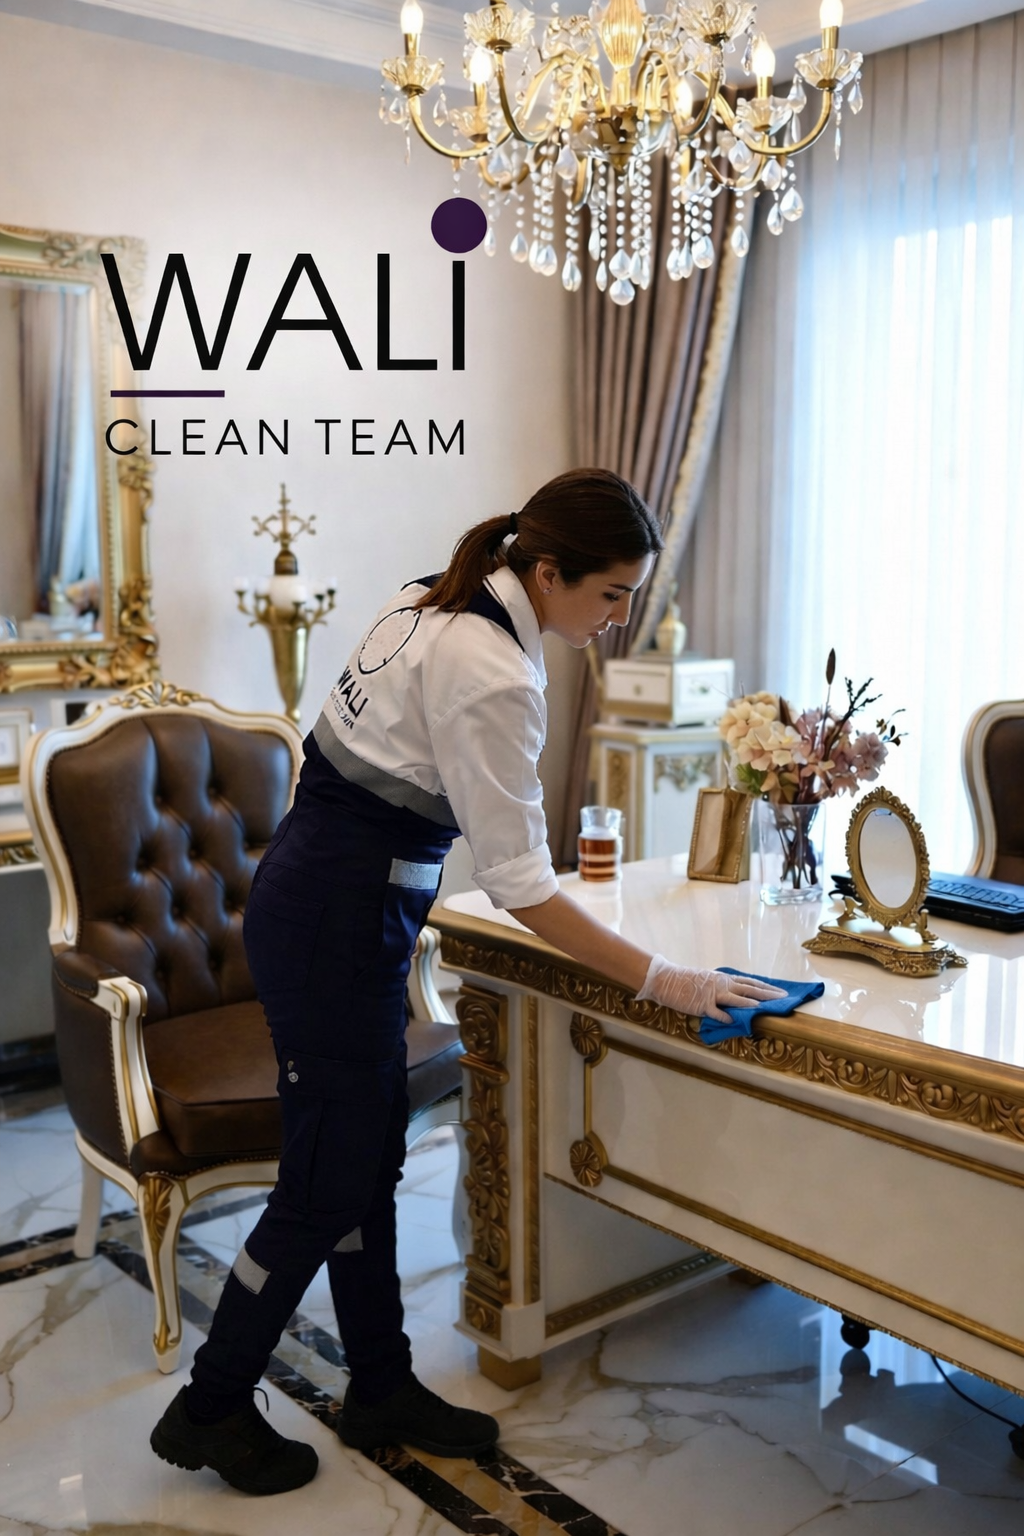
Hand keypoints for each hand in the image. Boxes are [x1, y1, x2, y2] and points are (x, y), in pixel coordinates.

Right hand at [636, 954, 787, 1022]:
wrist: (667, 980)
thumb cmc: (686, 980)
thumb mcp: (708, 980)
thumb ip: (722, 987)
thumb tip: (736, 995)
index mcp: (724, 978)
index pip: (750, 982)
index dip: (766, 987)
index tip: (780, 991)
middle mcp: (722, 984)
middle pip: (749, 989)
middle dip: (767, 995)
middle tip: (783, 998)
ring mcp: (713, 995)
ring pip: (736, 999)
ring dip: (750, 1004)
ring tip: (764, 1008)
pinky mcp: (702, 1005)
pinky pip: (716, 1012)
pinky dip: (725, 1017)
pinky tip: (733, 1021)